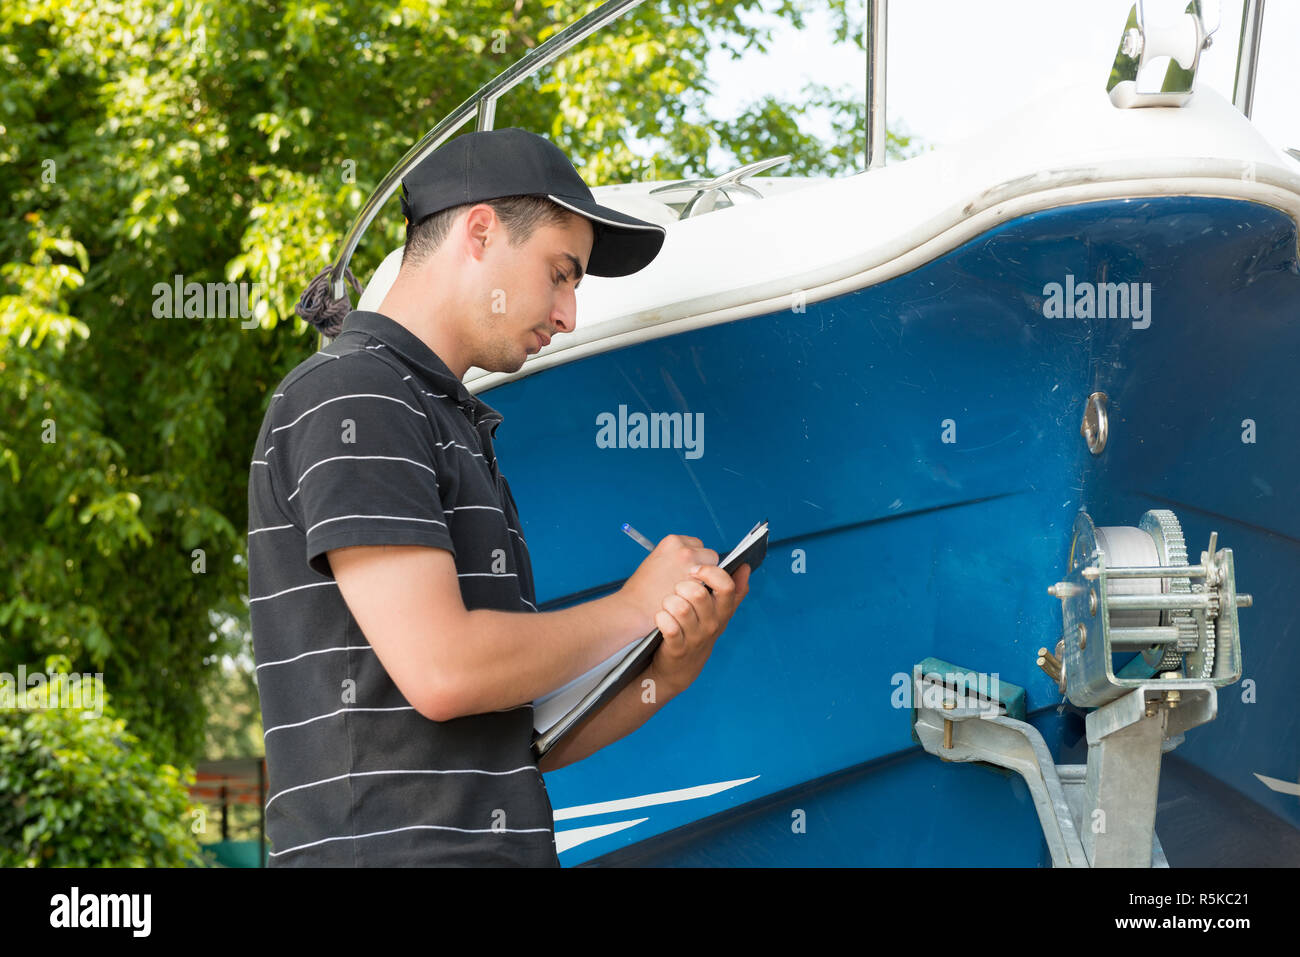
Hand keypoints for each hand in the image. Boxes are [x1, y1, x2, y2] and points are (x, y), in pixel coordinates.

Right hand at [617, 535, 718, 633]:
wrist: (632, 610)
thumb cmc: (641, 591)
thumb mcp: (656, 563)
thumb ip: (676, 560)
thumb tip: (695, 564)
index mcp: (672, 541)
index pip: (696, 546)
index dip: (693, 561)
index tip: (684, 572)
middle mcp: (684, 550)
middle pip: (708, 556)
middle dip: (703, 569)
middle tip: (688, 584)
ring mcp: (692, 566)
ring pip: (714, 572)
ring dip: (706, 581)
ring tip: (689, 594)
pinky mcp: (698, 584)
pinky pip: (713, 587)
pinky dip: (706, 594)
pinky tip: (692, 602)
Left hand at [649, 562, 750, 700]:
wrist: (682, 667)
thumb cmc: (699, 632)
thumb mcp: (720, 613)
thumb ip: (734, 590)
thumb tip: (745, 566)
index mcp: (724, 612)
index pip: (726, 586)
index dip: (709, 572)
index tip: (695, 570)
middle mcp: (712, 625)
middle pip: (698, 594)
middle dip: (682, 585)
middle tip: (676, 589)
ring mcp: (695, 638)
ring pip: (681, 608)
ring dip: (669, 601)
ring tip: (667, 603)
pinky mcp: (677, 648)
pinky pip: (668, 626)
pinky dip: (661, 618)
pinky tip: (660, 617)